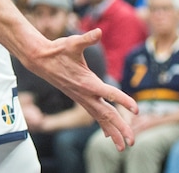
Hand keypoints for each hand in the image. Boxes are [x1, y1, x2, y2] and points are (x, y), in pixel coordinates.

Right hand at [31, 30, 135, 149]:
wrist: (41, 60)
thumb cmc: (58, 50)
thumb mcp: (73, 42)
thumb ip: (87, 39)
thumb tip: (98, 31)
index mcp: (88, 82)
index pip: (110, 94)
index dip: (124, 101)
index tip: (136, 110)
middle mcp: (86, 94)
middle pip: (107, 114)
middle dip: (120, 128)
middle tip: (132, 141)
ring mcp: (82, 98)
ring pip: (100, 119)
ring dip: (113, 132)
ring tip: (123, 147)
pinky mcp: (80, 99)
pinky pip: (94, 116)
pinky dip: (103, 125)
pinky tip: (108, 135)